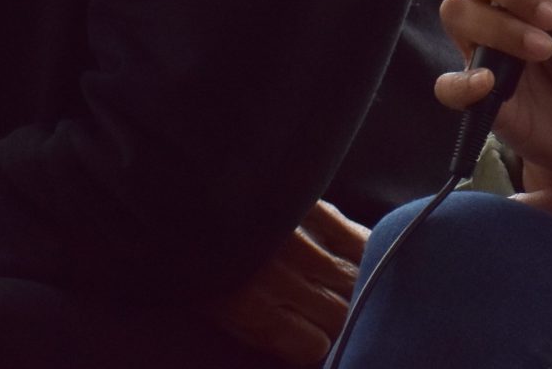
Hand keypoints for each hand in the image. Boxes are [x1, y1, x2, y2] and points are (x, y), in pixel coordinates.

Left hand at [199, 200, 368, 365]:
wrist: (185, 204)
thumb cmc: (206, 266)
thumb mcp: (226, 310)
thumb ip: (269, 331)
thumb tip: (316, 346)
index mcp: (252, 308)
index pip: (314, 345)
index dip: (321, 344)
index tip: (319, 338)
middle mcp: (279, 276)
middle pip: (340, 314)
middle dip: (345, 320)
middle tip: (341, 313)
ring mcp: (299, 239)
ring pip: (355, 279)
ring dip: (360, 287)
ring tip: (355, 287)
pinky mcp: (313, 206)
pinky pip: (358, 239)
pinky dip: (366, 251)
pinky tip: (361, 256)